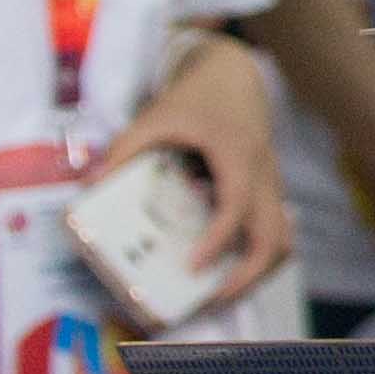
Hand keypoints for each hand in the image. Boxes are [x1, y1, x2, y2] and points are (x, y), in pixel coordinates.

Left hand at [94, 39, 289, 318]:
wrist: (232, 76)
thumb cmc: (195, 97)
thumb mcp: (155, 116)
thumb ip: (124, 149)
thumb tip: (90, 186)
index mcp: (237, 153)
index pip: (237, 204)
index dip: (218, 239)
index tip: (193, 266)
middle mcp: (262, 173)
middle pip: (274, 235)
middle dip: (248, 274)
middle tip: (212, 297)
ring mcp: (271, 183)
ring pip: (284, 239)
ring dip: (259, 271)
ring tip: (223, 292)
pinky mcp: (269, 190)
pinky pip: (278, 231)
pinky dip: (261, 256)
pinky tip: (233, 269)